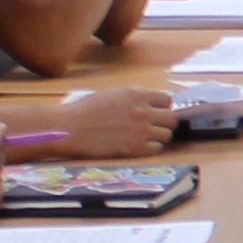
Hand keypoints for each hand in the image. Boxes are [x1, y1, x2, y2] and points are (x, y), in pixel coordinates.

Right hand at [23, 84, 177, 158]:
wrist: (71, 128)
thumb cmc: (87, 110)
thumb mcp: (114, 94)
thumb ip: (135, 97)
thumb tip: (152, 103)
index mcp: (137, 94)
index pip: (167, 99)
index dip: (162, 106)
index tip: (157, 111)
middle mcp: (143, 112)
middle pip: (171, 119)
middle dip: (165, 122)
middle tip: (155, 126)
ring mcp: (140, 131)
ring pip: (167, 135)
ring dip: (159, 136)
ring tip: (146, 137)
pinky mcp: (134, 148)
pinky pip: (157, 149)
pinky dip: (151, 148)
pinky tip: (141, 145)